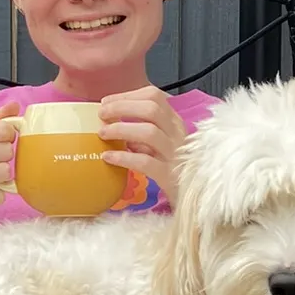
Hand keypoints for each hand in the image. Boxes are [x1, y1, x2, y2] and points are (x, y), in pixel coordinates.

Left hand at [96, 86, 187, 206]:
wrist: (193, 198)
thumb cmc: (172, 168)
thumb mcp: (161, 144)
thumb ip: (142, 131)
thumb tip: (111, 121)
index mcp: (174, 122)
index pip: (154, 96)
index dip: (127, 96)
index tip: (106, 102)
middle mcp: (177, 134)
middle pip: (151, 109)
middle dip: (122, 107)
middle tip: (102, 116)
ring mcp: (175, 155)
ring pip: (149, 132)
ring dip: (122, 129)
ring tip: (103, 134)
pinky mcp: (170, 176)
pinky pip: (146, 162)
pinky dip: (124, 157)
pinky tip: (108, 157)